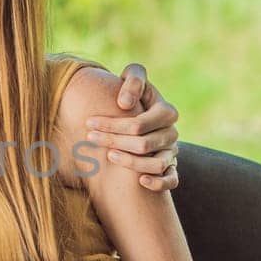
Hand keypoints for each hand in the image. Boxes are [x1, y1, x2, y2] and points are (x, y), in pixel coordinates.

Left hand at [84, 63, 180, 191]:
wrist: (140, 110)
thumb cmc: (133, 92)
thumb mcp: (133, 77)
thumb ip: (133, 81)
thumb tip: (124, 104)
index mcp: (166, 111)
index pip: (138, 124)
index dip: (112, 125)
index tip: (88, 123)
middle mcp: (172, 133)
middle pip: (144, 145)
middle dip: (113, 141)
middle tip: (90, 138)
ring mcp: (172, 151)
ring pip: (158, 164)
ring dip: (131, 163)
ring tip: (108, 155)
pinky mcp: (170, 167)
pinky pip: (172, 181)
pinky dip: (158, 183)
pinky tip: (140, 181)